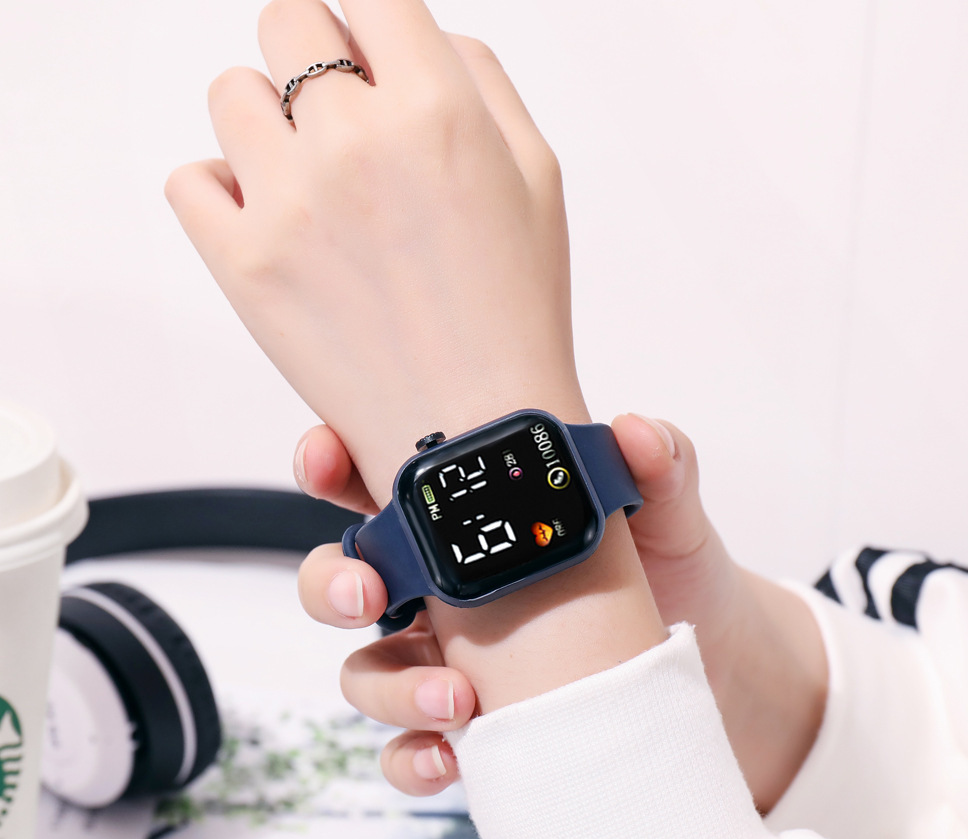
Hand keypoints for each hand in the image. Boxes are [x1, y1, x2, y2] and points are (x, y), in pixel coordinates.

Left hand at [166, 0, 584, 506]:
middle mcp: (356, 143)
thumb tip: (419, 35)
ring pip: (231, 93)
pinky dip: (222, 191)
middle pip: (286, 20)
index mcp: (438, 110)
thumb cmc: (514, 314)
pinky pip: (189, 180)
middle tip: (339, 116)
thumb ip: (480, 80)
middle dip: (315, 58)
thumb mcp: (538, 176)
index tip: (371, 51)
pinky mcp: (244, 266)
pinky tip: (273, 223)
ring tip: (311, 182)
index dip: (371, 23)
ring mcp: (290, 203)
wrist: (475, 430)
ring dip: (269, 123)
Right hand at [296, 415, 829, 809]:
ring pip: (367, 673)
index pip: (376, 483)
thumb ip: (656, 467)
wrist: (709, 665)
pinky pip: (410, 750)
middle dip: (333, 584)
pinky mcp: (475, 727)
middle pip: (344, 580)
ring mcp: (449, 660)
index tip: (327, 459)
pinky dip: (415, 759)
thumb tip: (633, 432)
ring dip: (388, 688)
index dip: (329, 464)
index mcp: (470, 523)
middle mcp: (443, 589)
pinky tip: (454, 758)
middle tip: (366, 592)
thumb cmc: (669, 574)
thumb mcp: (665, 515)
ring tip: (455, 700)